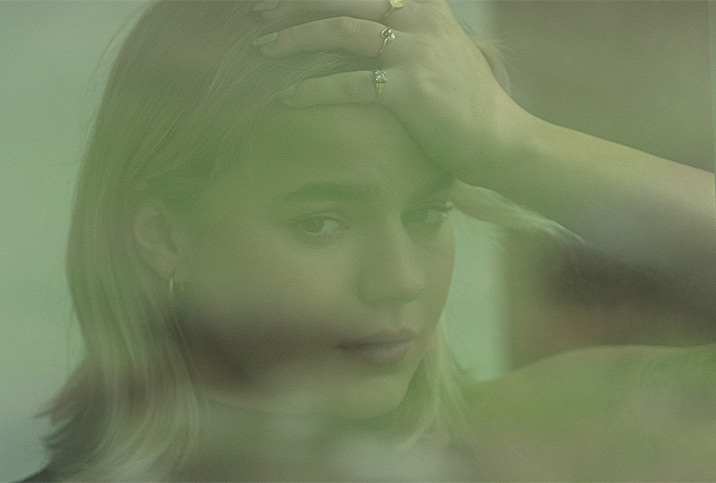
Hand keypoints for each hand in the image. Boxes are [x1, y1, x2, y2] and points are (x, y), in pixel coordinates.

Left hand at [253, 0, 527, 183]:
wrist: (497, 137)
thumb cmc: (462, 98)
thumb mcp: (439, 46)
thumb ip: (406, 26)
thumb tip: (363, 26)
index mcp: (422, 3)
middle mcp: (418, 17)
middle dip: (292, 3)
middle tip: (257, 13)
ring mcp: (415, 50)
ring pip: (340, 32)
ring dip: (293, 39)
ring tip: (261, 49)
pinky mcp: (410, 88)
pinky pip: (348, 84)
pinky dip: (311, 90)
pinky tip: (285, 98)